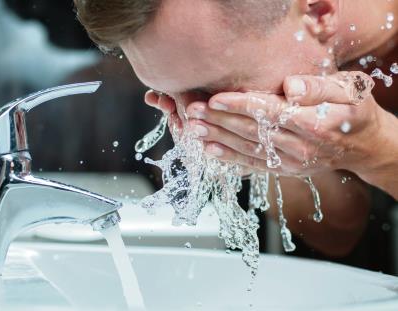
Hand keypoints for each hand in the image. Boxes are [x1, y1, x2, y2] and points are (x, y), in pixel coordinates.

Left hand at [185, 71, 394, 178]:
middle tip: (192, 111)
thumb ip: (319, 88)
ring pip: (248, 149)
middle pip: (252, 131)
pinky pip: (253, 165)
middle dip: (220, 120)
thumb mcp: (349, 91)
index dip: (240, 105)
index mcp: (314, 124)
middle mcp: (299, 147)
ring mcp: (290, 162)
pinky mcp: (284, 170)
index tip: (214, 98)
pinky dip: (230, 158)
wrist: (364, 146)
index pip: (269, 112)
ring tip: (193, 128)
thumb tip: (291, 87)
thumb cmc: (355, 112)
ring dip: (218, 138)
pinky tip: (209, 150)